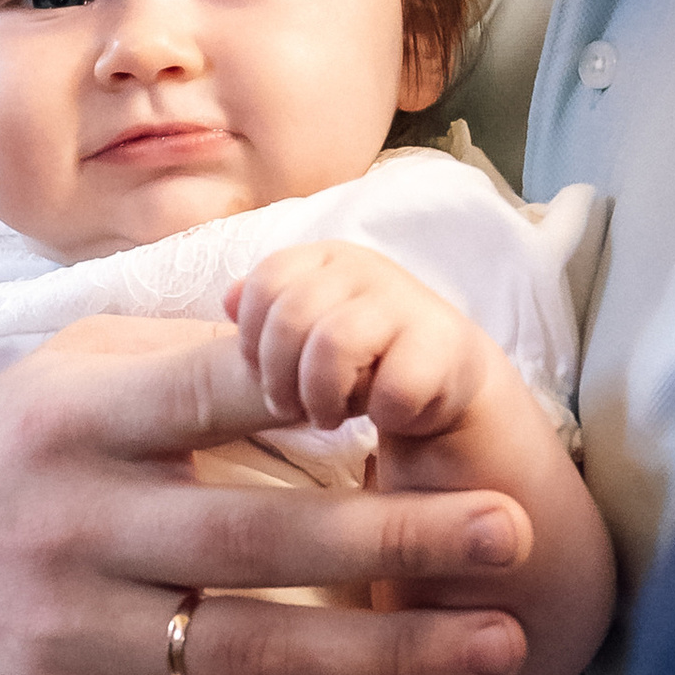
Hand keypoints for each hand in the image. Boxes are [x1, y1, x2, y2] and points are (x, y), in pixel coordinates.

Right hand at [0, 316, 541, 674]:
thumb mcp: (47, 387)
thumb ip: (171, 362)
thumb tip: (309, 341)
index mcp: (72, 420)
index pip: (213, 391)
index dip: (317, 390)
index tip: (418, 394)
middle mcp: (70, 525)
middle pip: (257, 536)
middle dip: (396, 537)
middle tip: (510, 532)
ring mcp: (67, 638)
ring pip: (249, 650)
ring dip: (385, 652)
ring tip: (492, 644)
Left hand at [229, 242, 493, 444]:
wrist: (446, 375)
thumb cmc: (364, 354)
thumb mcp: (310, 326)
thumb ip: (267, 311)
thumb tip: (228, 299)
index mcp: (327, 258)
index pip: (266, 282)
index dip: (252, 337)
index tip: (262, 371)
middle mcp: (365, 268)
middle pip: (292, 317)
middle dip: (279, 377)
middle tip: (290, 408)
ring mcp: (406, 301)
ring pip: (335, 344)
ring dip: (321, 397)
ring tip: (328, 417)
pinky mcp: (444, 344)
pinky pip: (392, 387)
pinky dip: (379, 413)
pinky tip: (382, 415)